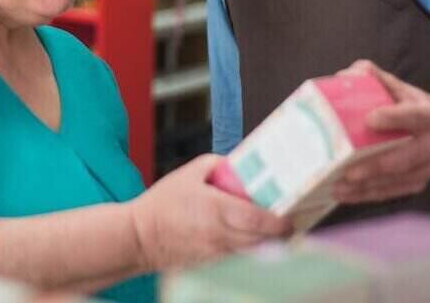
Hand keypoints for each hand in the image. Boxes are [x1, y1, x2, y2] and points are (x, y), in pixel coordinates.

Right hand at [128, 154, 290, 271]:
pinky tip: (251, 241)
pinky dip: (249, 252)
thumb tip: (239, 164)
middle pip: (262, 240)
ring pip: (253, 253)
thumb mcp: (189, 172)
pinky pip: (238, 259)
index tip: (290, 217)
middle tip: (289, 223)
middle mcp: (219, 234)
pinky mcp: (211, 265)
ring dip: (266, 245)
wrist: (139, 237)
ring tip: (274, 233)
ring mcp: (216, 254)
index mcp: (216, 209)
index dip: (279, 221)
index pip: (258, 220)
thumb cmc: (162, 204)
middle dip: (279, 235)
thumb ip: (218, 164)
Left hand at [332, 60, 429, 204]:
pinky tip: (346, 194)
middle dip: (377, 166)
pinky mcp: (419, 182)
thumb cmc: (408, 104)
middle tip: (349, 172)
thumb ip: (371, 76)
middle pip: (406, 158)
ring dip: (368, 187)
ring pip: (398, 180)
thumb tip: (343, 77)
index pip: (414, 116)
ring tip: (339, 187)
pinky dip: (369, 195)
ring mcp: (429, 166)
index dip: (394, 118)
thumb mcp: (395, 85)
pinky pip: (394, 192)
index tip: (370, 119)